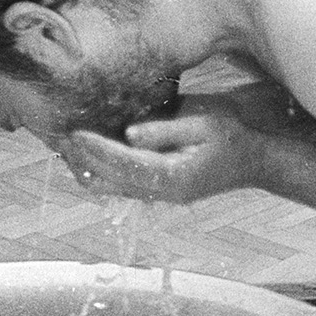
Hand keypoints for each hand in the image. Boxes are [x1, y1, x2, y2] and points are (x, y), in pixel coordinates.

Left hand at [59, 95, 263, 203]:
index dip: (96, 149)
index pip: (123, 165)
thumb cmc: (234, 137)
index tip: (73, 132)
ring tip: (67, 142)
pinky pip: (120, 181)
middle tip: (60, 136)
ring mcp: (159, 192)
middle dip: (83, 161)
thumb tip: (130, 133)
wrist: (255, 158)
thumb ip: (166, 130)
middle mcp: (161, 191)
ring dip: (88, 166)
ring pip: (110, 186)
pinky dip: (102, 166)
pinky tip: (89, 147)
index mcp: (173, 177)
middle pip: (108, 183)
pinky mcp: (158, 186)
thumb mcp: (205, 123)